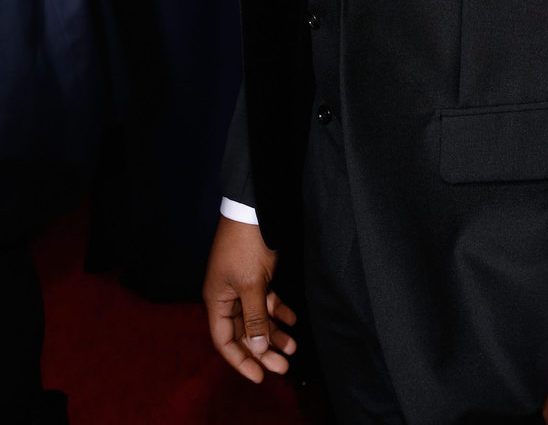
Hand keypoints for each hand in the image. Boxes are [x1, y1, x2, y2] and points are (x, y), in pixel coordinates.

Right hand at [203, 216, 296, 381]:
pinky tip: (293, 319)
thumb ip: (254, 318)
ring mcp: (242, 286)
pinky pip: (267, 301)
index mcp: (217, 300)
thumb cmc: (245, 245)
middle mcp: (227, 297)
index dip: (240, 361)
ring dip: (274, 333)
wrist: (255, 208)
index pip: (224, 341)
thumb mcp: (251, 284)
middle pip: (243, 333)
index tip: (260, 376)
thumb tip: (257, 350)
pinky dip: (279, 311)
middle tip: (284, 366)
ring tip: (293, 347)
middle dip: (263, 351)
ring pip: (258, 318)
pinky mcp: (257, 276)